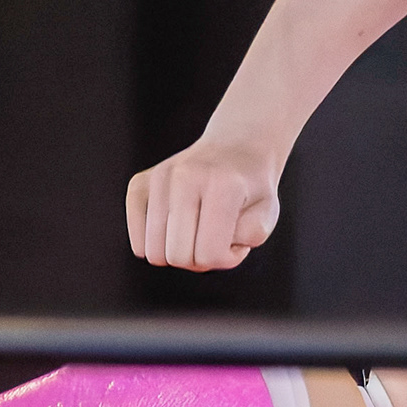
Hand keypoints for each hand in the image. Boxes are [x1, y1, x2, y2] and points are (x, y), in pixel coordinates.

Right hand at [126, 134, 282, 272]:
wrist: (235, 146)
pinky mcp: (138, 185)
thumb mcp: (268, 213)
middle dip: (199, 260)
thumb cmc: (251, 188)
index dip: (225, 258)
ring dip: (178, 253)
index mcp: (222, 184)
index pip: (209, 254)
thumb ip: (251, 235)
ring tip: (196, 230)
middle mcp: (185, 176)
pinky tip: (175, 227)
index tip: (235, 241)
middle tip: (214, 237)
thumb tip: (211, 247)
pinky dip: (157, 245)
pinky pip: (138, 244)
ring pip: (154, 254)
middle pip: (178, 257)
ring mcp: (158, 178)